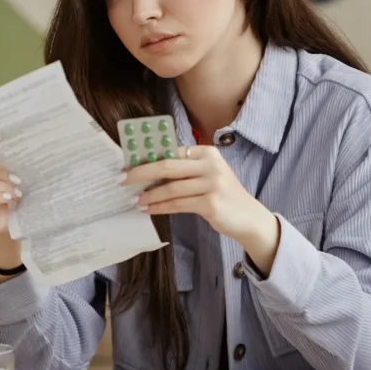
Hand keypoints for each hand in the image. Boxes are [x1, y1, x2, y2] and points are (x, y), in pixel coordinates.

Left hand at [120, 145, 280, 272]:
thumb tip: (148, 170)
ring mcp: (211, 184)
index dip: (147, 158)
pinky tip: (148, 209)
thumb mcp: (207, 175)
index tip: (128, 165)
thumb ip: (184, 170)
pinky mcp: (210, 203)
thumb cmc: (223, 195)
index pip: (171, 152)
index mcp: (207, 152)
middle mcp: (210, 165)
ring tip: (135, 200)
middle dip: (141, 173)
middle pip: (167, 166)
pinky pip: (177, 204)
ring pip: (170, 188)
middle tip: (122, 180)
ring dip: (149, 195)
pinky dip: (159, 207)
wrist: (248, 217)